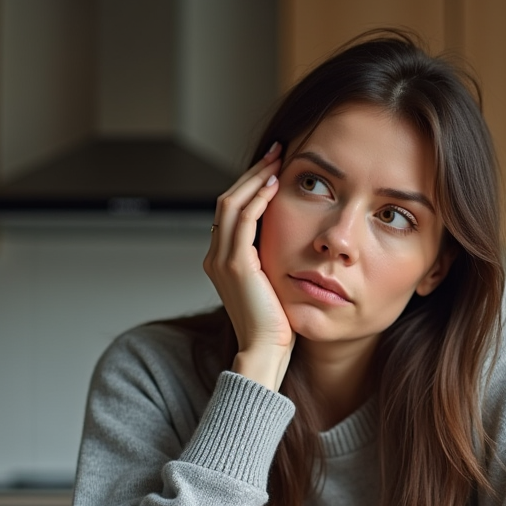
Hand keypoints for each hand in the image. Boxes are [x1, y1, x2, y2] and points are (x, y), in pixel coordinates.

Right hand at [203, 143, 294, 390]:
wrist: (265, 353)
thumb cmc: (276, 327)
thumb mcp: (272, 286)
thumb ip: (271, 263)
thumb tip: (290, 243)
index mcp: (221, 261)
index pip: (230, 212)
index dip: (250, 186)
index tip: (273, 169)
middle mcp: (215, 257)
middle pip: (226, 201)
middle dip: (252, 174)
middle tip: (275, 153)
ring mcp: (221, 260)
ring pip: (231, 204)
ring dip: (255, 179)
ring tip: (276, 161)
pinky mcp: (235, 265)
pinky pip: (243, 220)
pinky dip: (257, 199)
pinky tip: (274, 186)